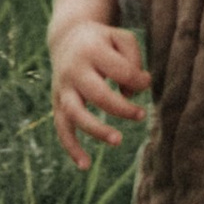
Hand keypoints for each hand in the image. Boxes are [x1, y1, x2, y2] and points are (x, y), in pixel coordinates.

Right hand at [50, 17, 149, 170]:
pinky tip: (85, 165)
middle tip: (141, 115)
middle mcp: (74, 70)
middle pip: (98, 95)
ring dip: (97, 130)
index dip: (140, 80)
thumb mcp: (122, 38)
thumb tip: (130, 95)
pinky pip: (62, 128)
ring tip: (118, 140)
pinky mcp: (58, 103)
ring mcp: (63, 88)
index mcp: (92, 50)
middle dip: (122, 108)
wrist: (68, 38)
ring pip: (75, 114)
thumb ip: (133, 61)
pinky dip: (71, 148)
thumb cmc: (104, 42)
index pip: (122, 71)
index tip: (146, 81)